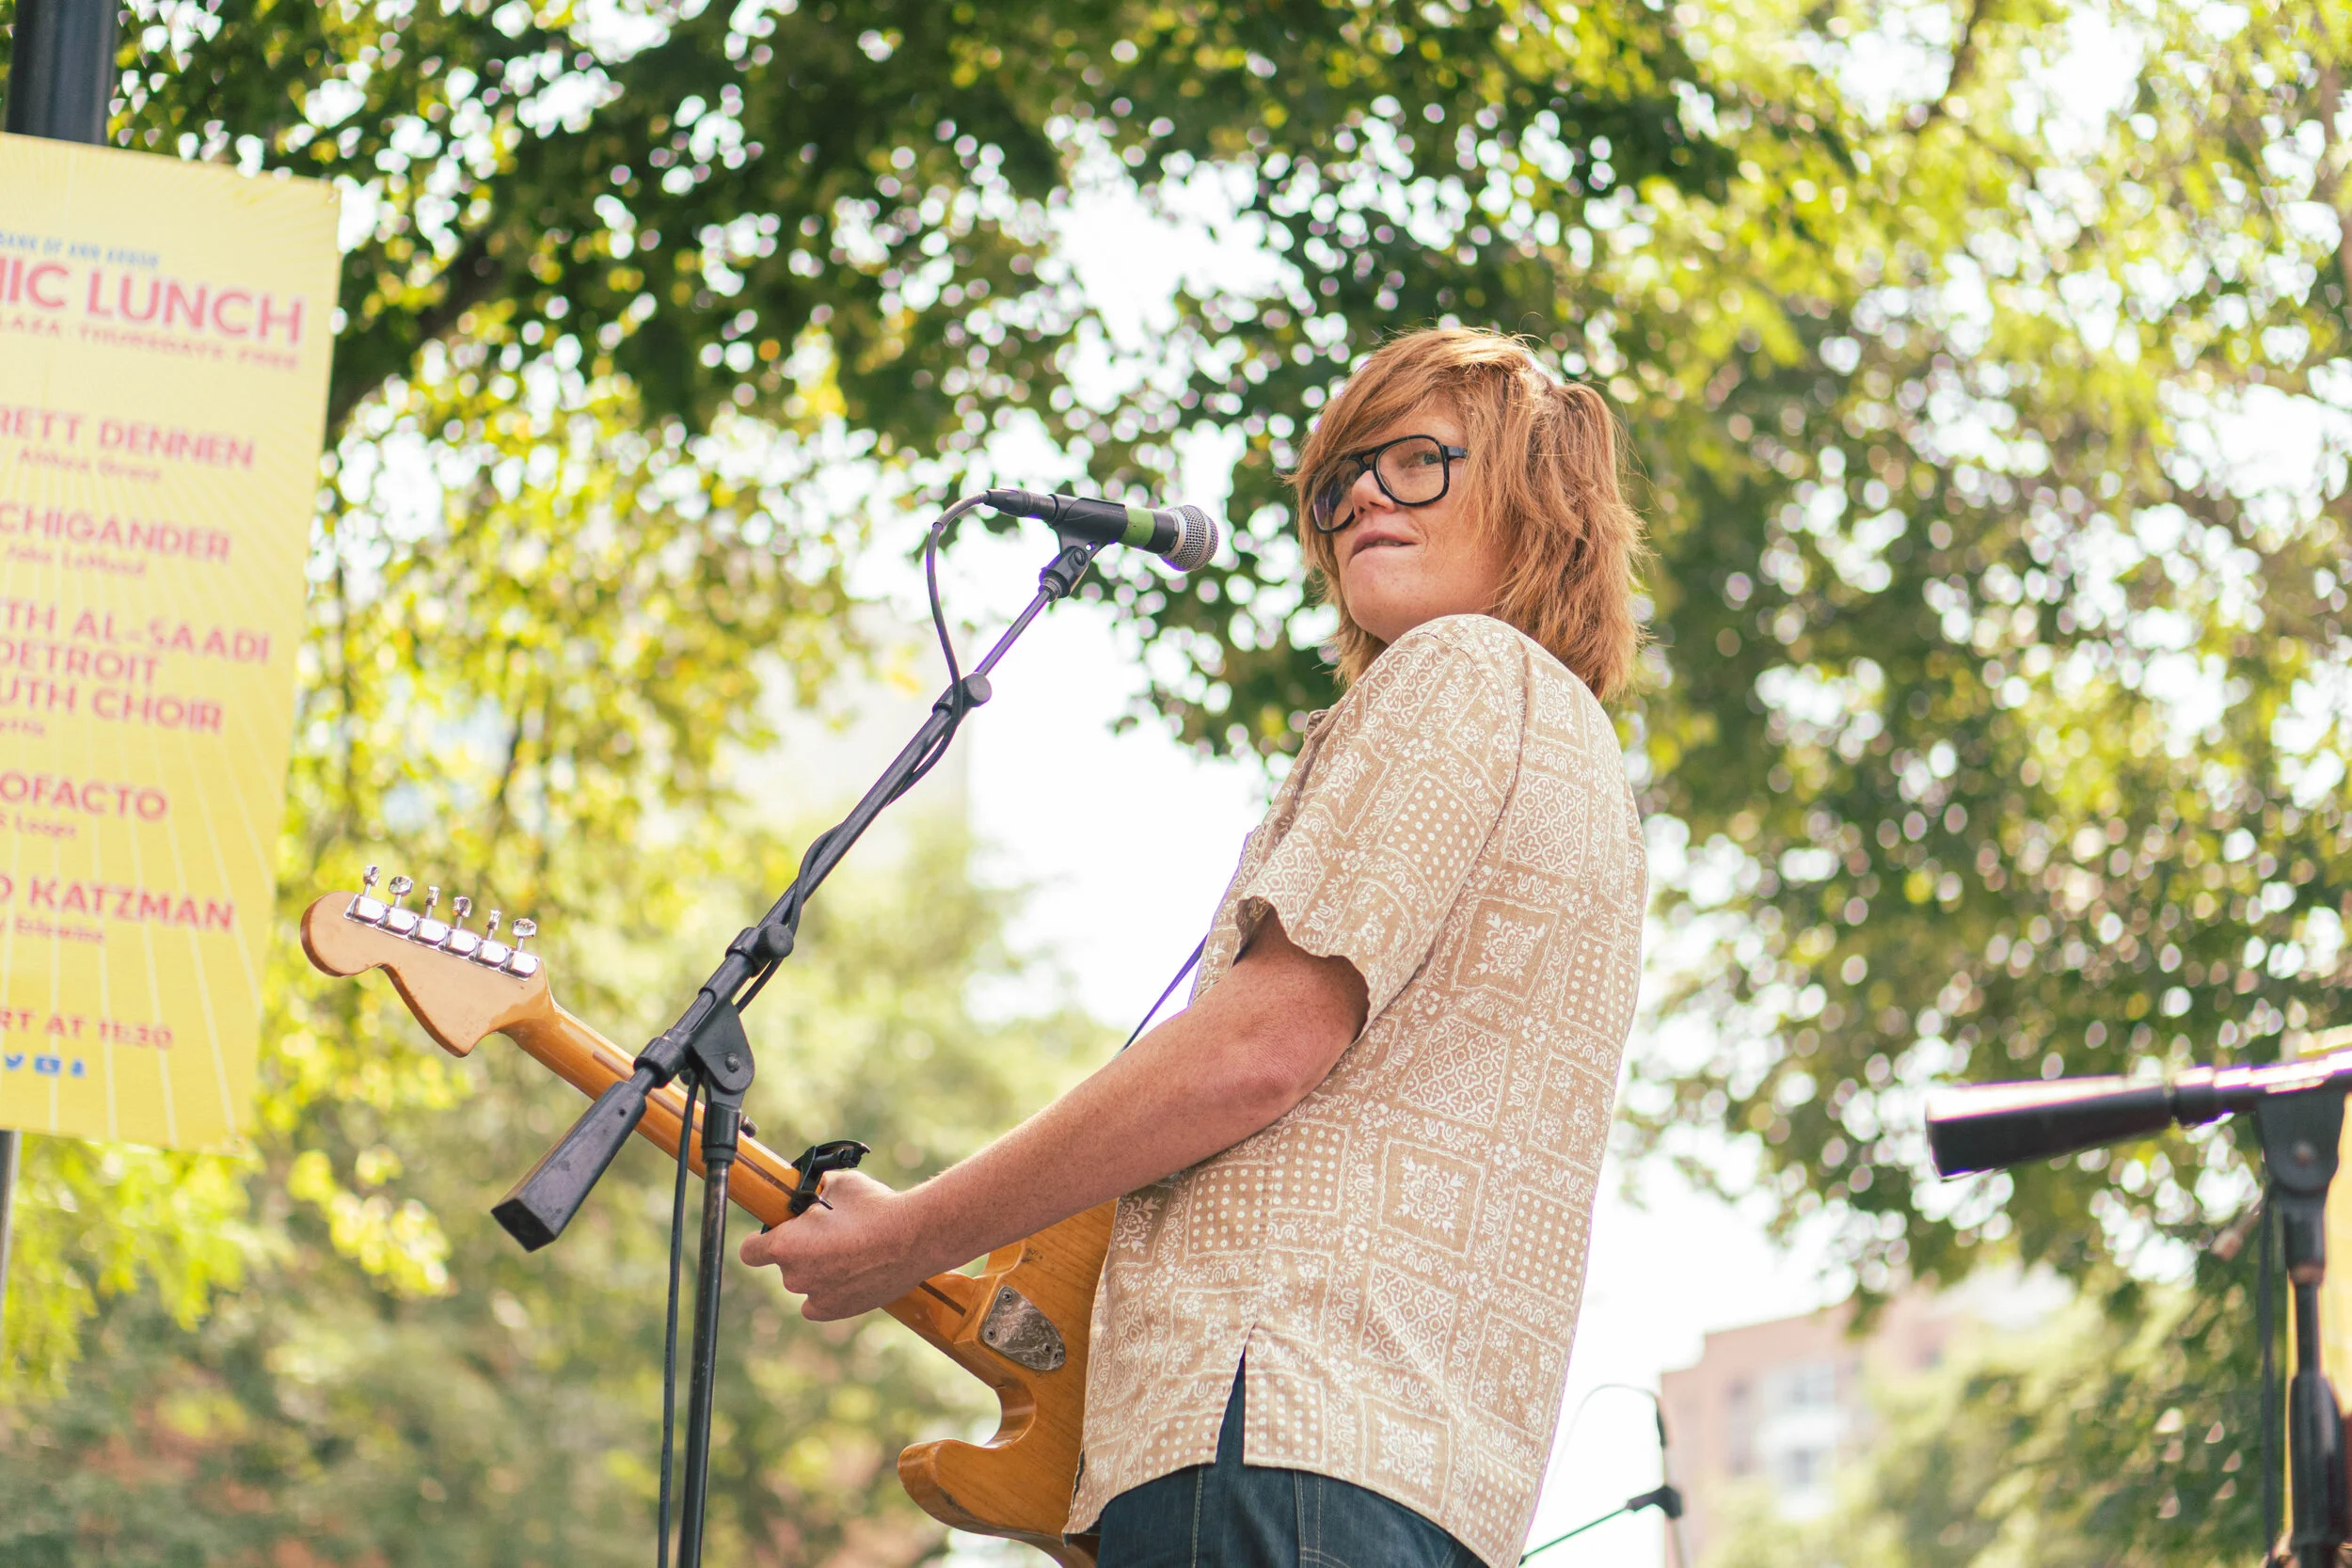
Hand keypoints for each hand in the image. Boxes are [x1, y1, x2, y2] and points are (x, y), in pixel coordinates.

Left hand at [737, 1171, 936, 1320]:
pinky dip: (827, 1292)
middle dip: (799, 1249)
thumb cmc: (874, 1208)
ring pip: (804, 1281)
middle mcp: (794, 1276)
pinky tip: (846, 1275)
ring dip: (816, 1269)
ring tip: (847, 1251)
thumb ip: (815, 1191)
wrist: (914, 1238)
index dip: (761, 1241)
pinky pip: (818, 1303)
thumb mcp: (838, 1184)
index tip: (777, 1232)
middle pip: (783, 1263)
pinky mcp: (837, 1311)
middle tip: (827, 1233)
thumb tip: (811, 1188)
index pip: (751, 1251)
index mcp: (786, 1245)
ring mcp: (816, 1296)